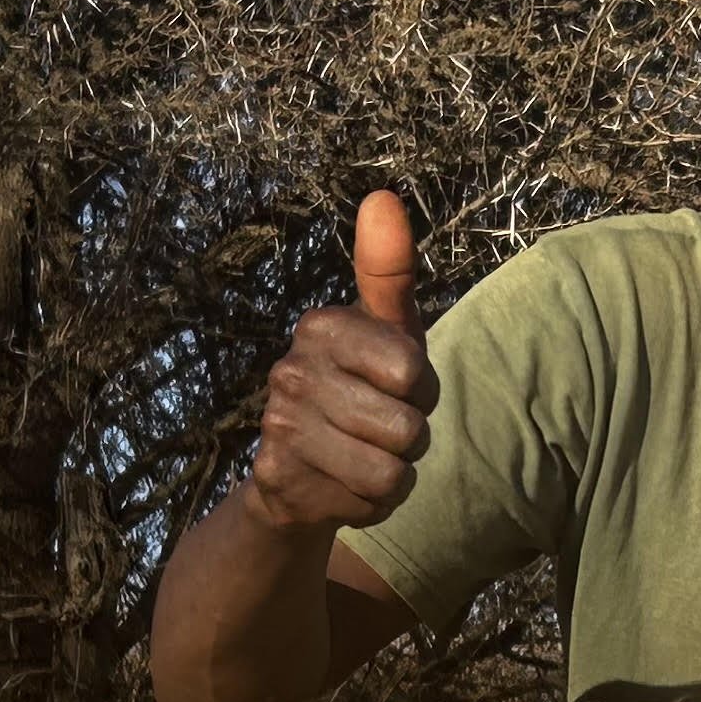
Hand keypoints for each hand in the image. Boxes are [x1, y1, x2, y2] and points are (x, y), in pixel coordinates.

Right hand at [244, 190, 434, 529]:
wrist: (300, 472)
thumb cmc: (362, 388)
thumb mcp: (388, 332)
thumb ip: (389, 272)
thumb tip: (383, 196)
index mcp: (321, 327)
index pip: (413, 372)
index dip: (421, 391)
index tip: (396, 386)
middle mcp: (291, 371)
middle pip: (408, 429)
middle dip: (411, 439)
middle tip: (378, 429)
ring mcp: (280, 427)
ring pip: (392, 470)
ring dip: (395, 473)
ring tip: (364, 455)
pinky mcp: (279, 480)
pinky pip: (369, 503)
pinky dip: (371, 504)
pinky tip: (343, 484)